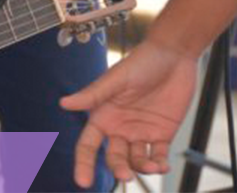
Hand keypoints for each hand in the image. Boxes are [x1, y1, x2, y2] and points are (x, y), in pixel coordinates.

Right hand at [60, 38, 197, 187]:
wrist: (173, 56)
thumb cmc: (140, 63)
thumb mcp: (115, 79)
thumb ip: (92, 95)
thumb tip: (64, 103)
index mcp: (102, 115)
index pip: (88, 144)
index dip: (83, 164)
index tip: (83, 182)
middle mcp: (119, 127)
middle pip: (113, 157)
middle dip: (118, 169)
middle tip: (125, 175)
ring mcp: (140, 132)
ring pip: (136, 160)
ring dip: (141, 168)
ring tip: (152, 166)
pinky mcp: (161, 133)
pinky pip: (157, 156)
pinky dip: (159, 164)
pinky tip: (162, 164)